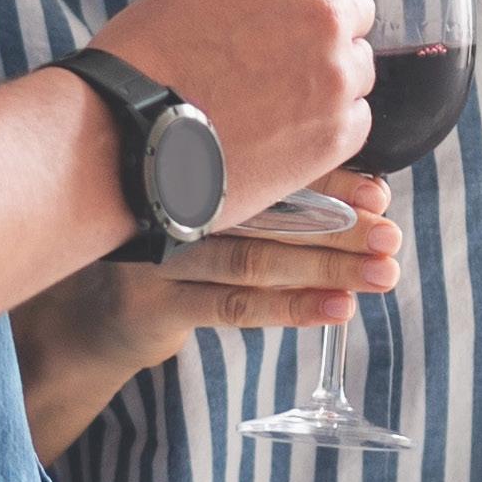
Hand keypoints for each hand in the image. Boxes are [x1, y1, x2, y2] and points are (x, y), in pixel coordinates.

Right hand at [91, 0, 374, 221]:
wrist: (125, 136)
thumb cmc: (143, 62)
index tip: (294, 12)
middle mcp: (321, 8)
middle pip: (355, 9)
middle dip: (326, 31)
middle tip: (283, 62)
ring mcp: (335, 72)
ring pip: (359, 66)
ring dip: (329, 80)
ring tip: (275, 105)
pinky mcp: (338, 131)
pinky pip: (356, 119)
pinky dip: (327, 128)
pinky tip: (282, 136)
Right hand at [96, 172, 401, 372]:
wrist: (90, 313)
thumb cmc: (173, 254)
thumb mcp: (214, 213)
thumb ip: (276, 198)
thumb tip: (372, 198)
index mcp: (195, 169)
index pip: (273, 168)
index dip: (332, 180)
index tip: (380, 195)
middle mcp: (179, 203)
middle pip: (271, 212)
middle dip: (340, 227)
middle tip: (391, 239)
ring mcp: (164, 253)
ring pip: (255, 261)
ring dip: (325, 268)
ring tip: (379, 275)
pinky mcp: (155, 303)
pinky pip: (231, 306)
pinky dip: (289, 308)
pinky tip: (335, 310)